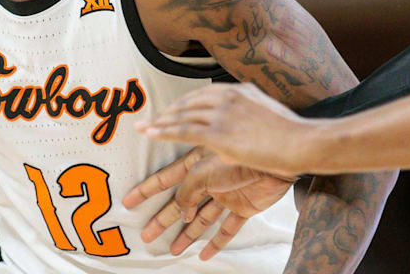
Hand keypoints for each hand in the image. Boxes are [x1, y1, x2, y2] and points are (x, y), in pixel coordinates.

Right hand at [122, 146, 293, 259]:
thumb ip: (188, 189)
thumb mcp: (204, 168)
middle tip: (145, 235)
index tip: (129, 202)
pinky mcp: (243, 207)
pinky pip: (227, 228)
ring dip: (186, 234)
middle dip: (162, 219)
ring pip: (200, 219)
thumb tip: (181, 209)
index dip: (146, 191)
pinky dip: (217, 241)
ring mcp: (225, 195)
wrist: (280, 158)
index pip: (164, 179)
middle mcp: (208, 180)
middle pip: (179, 204)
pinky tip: (205, 254)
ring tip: (172, 250)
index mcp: (195, 164)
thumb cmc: (240, 155)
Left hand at [137, 83, 318, 177]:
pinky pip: (184, 131)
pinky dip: (163, 132)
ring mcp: (223, 114)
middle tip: (152, 119)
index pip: (203, 94)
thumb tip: (236, 132)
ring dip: (160, 122)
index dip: (183, 103)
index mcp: (240, 90)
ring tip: (144, 128)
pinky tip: (150, 133)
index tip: (171, 110)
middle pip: (188, 103)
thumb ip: (249, 116)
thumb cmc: (294, 136)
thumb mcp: (270, 116)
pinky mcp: (220, 134)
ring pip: (182, 116)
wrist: (305, 143)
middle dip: (168, 112)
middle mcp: (228, 97)